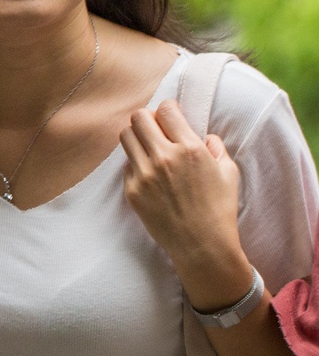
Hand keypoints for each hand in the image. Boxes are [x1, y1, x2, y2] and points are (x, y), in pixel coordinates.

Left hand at [121, 99, 250, 307]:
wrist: (202, 245)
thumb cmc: (219, 209)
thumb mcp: (228, 173)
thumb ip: (215, 147)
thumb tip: (204, 136)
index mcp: (190, 149)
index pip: (166, 110)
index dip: (168, 110)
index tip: (170, 116)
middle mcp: (164, 157)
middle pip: (138, 118)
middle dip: (148, 119)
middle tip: (156, 129)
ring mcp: (144, 174)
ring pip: (126, 137)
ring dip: (137, 137)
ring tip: (149, 147)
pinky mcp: (132, 190)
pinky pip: (126, 165)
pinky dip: (136, 163)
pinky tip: (150, 174)